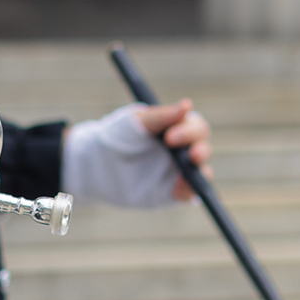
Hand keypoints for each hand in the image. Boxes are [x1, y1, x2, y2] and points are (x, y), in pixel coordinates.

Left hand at [62, 101, 212, 207]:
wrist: (96, 165)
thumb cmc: (118, 136)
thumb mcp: (135, 122)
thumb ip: (160, 116)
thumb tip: (187, 106)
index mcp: (177, 127)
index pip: (196, 127)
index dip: (189, 132)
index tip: (169, 138)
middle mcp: (183, 149)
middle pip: (203, 148)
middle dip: (201, 151)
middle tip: (192, 155)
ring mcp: (179, 171)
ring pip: (202, 172)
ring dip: (201, 172)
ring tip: (189, 173)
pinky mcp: (172, 192)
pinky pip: (188, 193)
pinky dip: (189, 191)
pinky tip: (178, 189)